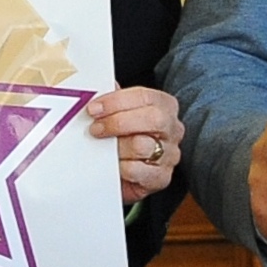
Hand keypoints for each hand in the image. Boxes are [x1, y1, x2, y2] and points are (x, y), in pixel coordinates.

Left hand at [89, 85, 181, 203]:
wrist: (123, 174)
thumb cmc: (122, 140)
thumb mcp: (117, 115)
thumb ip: (111, 102)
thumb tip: (96, 89)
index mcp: (164, 106)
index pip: (144, 96)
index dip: (116, 101)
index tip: (94, 108)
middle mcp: (172, 129)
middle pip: (153, 118)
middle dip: (118, 122)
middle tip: (95, 128)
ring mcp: (170, 154)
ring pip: (143, 145)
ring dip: (117, 147)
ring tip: (103, 149)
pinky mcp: (161, 177)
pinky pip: (137, 170)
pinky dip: (120, 167)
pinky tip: (113, 165)